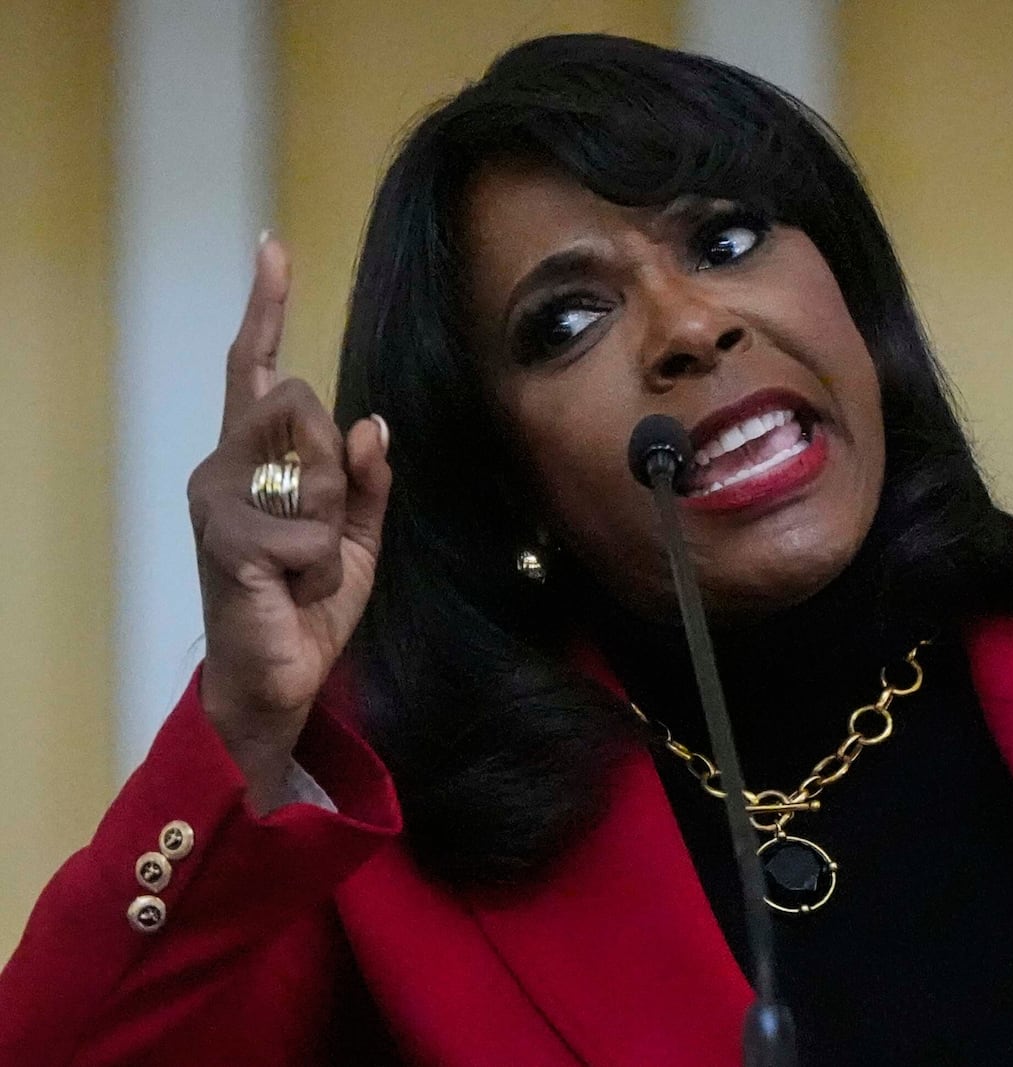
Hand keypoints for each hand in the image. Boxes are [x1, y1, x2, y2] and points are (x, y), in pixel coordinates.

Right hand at [186, 235, 390, 803]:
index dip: (266, 307)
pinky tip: (292, 590)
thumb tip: (374, 422)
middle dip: (336, 463)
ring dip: (331, 527)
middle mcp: (225, 463)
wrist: (279, 676)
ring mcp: (218, 497)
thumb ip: (366, 479)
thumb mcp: (356, 535)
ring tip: (303, 568)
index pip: (258, 368)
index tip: (272, 249)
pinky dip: (324, 567)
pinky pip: (313, 531)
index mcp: (256, 457)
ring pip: (314, 463)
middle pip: (305, 403)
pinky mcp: (227, 536)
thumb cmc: (308, 602)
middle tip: (322, 527)